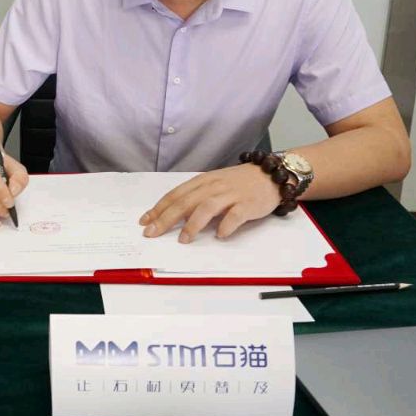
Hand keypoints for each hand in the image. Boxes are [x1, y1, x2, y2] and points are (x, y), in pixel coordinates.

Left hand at [139, 163, 281, 242]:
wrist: (271, 175)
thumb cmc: (238, 183)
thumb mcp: (213, 185)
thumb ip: (195, 197)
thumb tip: (172, 216)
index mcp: (202, 181)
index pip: (175, 195)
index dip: (158, 208)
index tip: (144, 221)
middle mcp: (214, 186)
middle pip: (185, 202)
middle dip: (166, 218)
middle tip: (152, 233)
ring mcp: (231, 194)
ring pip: (207, 207)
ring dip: (193, 224)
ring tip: (183, 239)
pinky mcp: (248, 204)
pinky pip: (235, 215)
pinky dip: (226, 225)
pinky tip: (219, 235)